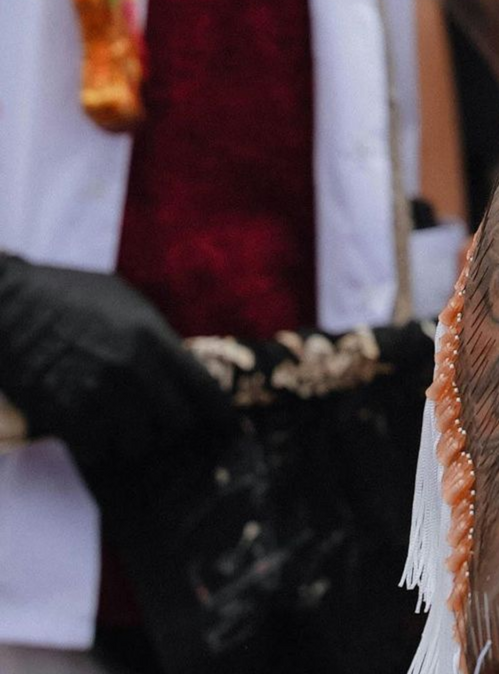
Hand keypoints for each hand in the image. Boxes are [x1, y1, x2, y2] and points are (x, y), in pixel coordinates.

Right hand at [0, 253, 236, 472]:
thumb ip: (156, 337)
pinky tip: (90, 429)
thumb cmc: (67, 295)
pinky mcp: (62, 415)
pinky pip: (96, 451)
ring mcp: (97, 396)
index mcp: (153, 339)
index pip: (203, 389)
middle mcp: (132, 371)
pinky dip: (96, 446)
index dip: (221, 415)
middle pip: (175, 424)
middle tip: (158, 421)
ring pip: (137, 443)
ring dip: (132, 438)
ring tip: (119, 423)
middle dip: (171, 426)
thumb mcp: (126, 303)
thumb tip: (181, 366)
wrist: (7, 304)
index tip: (229, 428)